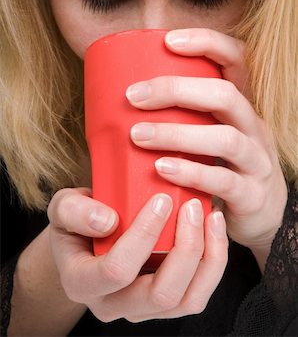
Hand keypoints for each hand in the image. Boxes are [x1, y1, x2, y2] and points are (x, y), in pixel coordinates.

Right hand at [47, 187, 227, 321]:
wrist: (87, 238)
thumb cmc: (77, 220)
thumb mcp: (63, 206)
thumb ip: (74, 211)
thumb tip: (106, 221)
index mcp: (82, 283)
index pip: (116, 269)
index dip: (144, 235)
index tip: (162, 200)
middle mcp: (112, 305)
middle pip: (160, 294)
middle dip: (185, 249)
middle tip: (193, 207)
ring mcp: (141, 308)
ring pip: (187, 300)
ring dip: (207, 257)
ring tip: (211, 217)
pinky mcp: (165, 303)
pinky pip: (197, 293)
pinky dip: (213, 262)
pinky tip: (213, 229)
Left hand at [126, 28, 287, 268]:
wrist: (261, 213)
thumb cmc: (221, 166)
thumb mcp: (208, 135)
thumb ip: (182, 119)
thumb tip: (122, 103)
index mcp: (240, 106)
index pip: (236, 59)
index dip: (207, 43)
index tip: (169, 40)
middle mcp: (254, 127)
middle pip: (226, 95)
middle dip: (177, 90)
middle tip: (134, 96)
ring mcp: (257, 160)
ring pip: (225, 138)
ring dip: (177, 134)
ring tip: (138, 135)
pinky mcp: (252, 194)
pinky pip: (223, 180)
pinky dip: (191, 173)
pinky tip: (162, 169)